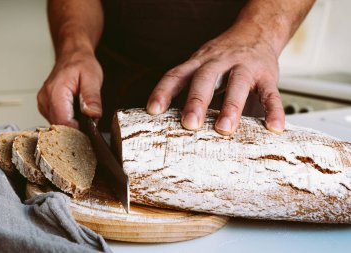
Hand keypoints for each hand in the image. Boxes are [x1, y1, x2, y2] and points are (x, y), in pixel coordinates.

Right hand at [37, 50, 102, 127]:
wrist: (72, 55)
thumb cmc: (82, 64)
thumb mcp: (92, 78)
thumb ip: (92, 97)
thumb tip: (92, 115)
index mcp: (56, 92)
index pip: (64, 123)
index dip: (78, 131)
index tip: (90, 132)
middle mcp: (45, 100)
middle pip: (60, 127)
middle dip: (77, 130)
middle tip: (91, 125)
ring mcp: (43, 104)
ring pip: (58, 126)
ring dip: (72, 126)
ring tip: (84, 116)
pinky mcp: (45, 107)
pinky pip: (57, 121)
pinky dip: (68, 121)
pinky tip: (76, 114)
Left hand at [146, 27, 284, 134]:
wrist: (256, 32)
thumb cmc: (224, 59)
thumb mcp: (202, 67)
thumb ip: (192, 91)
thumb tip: (175, 125)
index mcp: (199, 63)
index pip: (177, 75)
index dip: (163, 91)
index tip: (153, 110)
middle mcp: (220, 62)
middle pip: (205, 78)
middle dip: (196, 101)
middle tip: (189, 123)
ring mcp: (245, 67)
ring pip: (238, 84)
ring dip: (231, 106)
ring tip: (224, 129)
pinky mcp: (267, 75)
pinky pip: (270, 94)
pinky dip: (273, 111)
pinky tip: (273, 128)